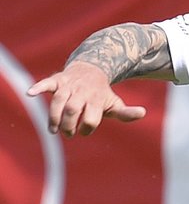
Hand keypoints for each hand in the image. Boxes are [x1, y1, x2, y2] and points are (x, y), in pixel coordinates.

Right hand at [27, 63, 146, 136]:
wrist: (91, 69)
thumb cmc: (102, 93)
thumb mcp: (115, 104)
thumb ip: (126, 114)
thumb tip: (143, 113)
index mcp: (96, 100)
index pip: (91, 118)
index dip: (87, 128)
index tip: (84, 132)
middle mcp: (82, 92)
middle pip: (73, 111)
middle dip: (69, 125)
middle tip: (68, 135)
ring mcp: (68, 85)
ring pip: (58, 101)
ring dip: (54, 117)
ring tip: (53, 130)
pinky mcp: (57, 80)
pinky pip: (46, 83)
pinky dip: (38, 87)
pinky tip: (30, 94)